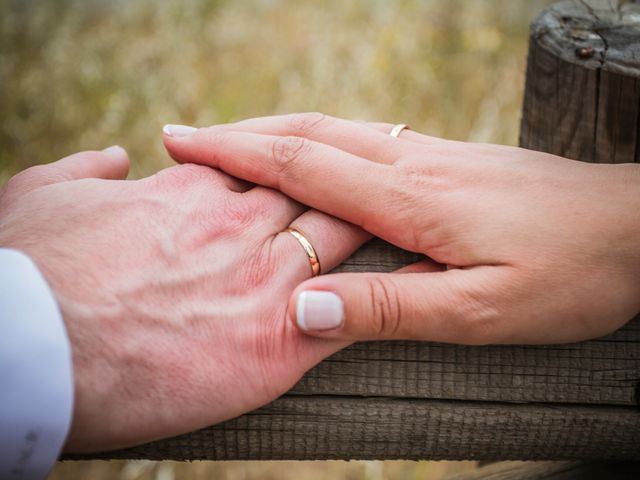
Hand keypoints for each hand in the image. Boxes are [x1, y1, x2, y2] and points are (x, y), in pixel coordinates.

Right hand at [0, 144, 366, 451]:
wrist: (30, 351)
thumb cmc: (29, 272)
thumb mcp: (43, 196)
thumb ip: (86, 171)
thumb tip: (117, 158)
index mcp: (196, 194)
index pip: (264, 163)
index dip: (279, 162)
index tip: (292, 168)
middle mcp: (242, 229)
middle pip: (314, 191)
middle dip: (339, 186)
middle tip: (364, 189)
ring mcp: (268, 283)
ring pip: (341, 239)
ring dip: (366, 229)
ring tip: (392, 226)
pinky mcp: (279, 345)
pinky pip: (345, 314)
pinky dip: (370, 298)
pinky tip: (388, 293)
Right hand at [163, 113, 639, 344]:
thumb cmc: (570, 272)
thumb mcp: (484, 312)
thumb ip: (392, 310)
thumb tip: (304, 308)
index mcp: (410, 198)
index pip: (300, 163)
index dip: (235, 152)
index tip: (183, 143)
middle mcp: (412, 162)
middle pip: (308, 132)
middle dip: (241, 132)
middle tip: (187, 136)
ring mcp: (433, 154)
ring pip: (335, 129)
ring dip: (276, 131)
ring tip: (233, 142)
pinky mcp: (449, 160)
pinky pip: (365, 140)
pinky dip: (319, 141)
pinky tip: (314, 155)